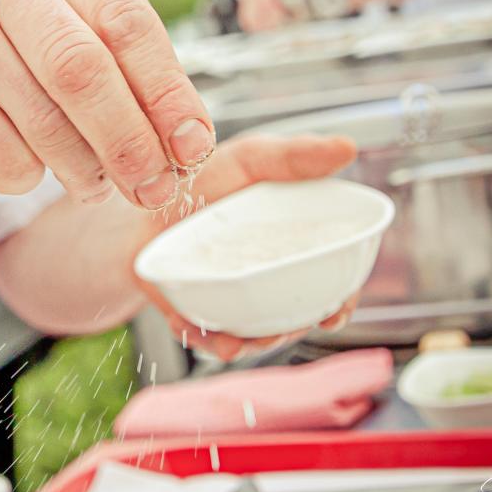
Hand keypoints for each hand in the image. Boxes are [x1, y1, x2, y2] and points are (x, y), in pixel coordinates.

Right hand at [0, 0, 215, 209]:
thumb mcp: (42, 4)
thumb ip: (108, 47)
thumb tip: (182, 132)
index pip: (125, 17)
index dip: (166, 89)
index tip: (193, 142)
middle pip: (85, 70)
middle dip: (131, 140)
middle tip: (156, 185)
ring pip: (44, 119)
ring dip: (82, 168)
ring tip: (94, 183)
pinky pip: (0, 149)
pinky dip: (25, 173)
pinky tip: (24, 164)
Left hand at [136, 133, 360, 360]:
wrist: (145, 198)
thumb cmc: (204, 177)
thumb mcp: (250, 158)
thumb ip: (295, 154)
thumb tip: (346, 148)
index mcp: (294, 243)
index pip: (333, 278)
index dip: (340, 299)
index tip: (335, 314)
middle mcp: (270, 275)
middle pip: (296, 314)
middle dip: (291, 330)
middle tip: (275, 331)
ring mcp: (236, 297)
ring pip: (254, 334)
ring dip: (248, 343)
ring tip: (234, 339)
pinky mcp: (200, 310)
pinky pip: (206, 335)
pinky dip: (201, 336)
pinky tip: (189, 324)